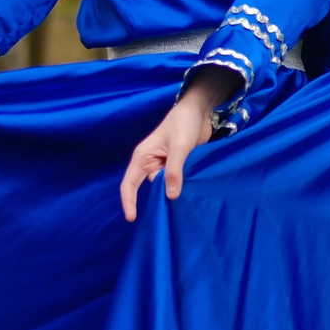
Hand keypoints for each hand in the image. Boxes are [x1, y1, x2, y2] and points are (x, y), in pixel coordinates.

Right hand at [118, 67, 241, 220]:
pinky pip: (177, 181)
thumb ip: (174, 171)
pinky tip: (192, 187)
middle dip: (163, 194)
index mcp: (143, 157)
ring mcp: (164, 165)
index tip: (132, 218)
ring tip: (190, 189)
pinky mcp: (177, 166)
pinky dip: (183, 185)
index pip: (129, 184)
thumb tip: (171, 196)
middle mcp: (150, 163)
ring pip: (166, 185)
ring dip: (177, 188)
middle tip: (180, 197)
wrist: (200, 110)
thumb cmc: (184, 123)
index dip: (129, 202)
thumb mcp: (180, 146)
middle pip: (153, 187)